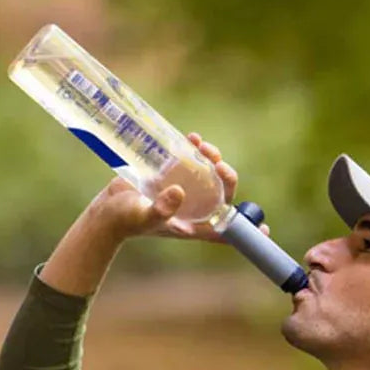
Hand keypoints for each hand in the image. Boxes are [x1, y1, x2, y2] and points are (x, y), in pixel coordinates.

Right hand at [81, 134, 268, 245]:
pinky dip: (194, 149)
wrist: (105, 210)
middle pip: (221, 195)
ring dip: (212, 159)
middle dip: (227, 178)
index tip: (264, 228)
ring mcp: (182, 191)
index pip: (224, 230)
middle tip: (219, 165)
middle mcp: (192, 208)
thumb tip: (179, 192)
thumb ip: (162, 209)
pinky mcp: (170, 175)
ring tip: (204, 146)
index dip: (245, 231)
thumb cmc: (124, 220)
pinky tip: (192, 139)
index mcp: (191, 224)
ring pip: (208, 175)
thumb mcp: (143, 216)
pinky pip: (190, 161)